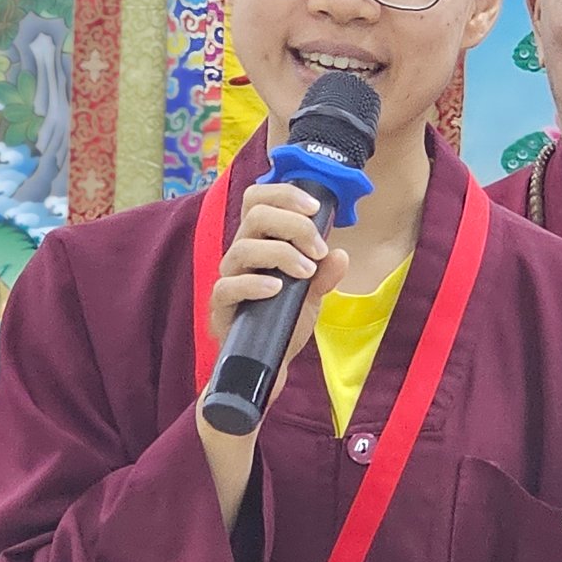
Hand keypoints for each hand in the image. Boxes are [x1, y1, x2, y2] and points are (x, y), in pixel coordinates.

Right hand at [197, 183, 348, 531]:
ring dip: (280, 252)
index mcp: (260, 241)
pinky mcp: (220, 307)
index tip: (316, 206)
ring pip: (243, 247)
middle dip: (291, 222)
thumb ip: (325, 275)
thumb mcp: (311, 297)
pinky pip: (228, 286)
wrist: (265, 368)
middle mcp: (241, 254)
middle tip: (318, 245)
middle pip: (253, 214)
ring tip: (305, 271)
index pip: (259, 198)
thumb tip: (340, 254)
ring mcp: (228, 279)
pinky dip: (254, 283)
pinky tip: (277, 288)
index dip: (284, 192)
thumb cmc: (282, 323)